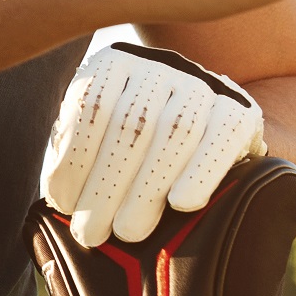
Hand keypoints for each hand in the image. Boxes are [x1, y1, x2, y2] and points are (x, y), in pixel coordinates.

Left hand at [43, 44, 265, 243]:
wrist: (202, 130)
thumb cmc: (132, 150)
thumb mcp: (96, 141)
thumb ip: (76, 159)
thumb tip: (56, 203)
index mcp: (112, 63)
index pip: (90, 105)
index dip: (73, 157)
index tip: (61, 203)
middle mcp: (158, 65)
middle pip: (131, 122)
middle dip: (107, 184)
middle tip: (90, 232)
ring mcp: (202, 83)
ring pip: (175, 131)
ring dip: (147, 187)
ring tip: (126, 232)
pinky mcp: (240, 108)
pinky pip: (222, 137)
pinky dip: (201, 171)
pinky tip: (182, 203)